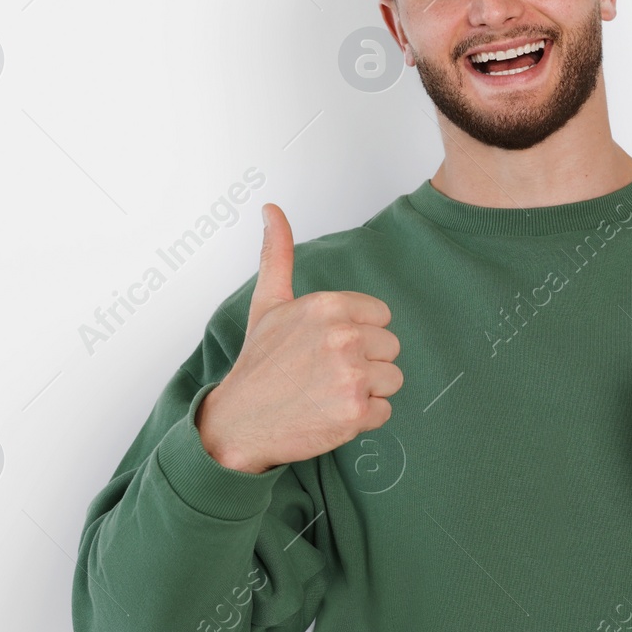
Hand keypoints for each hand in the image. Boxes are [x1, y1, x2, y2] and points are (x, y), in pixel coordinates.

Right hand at [196, 203, 402, 473]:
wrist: (238, 423)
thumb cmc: (259, 365)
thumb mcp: (268, 303)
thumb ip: (278, 254)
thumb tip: (271, 209)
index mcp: (328, 306)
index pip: (381, 316)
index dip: (359, 334)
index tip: (328, 348)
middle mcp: (342, 336)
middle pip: (391, 348)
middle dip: (366, 363)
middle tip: (326, 374)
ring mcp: (351, 375)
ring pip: (393, 380)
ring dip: (367, 391)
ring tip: (329, 393)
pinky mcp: (356, 412)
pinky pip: (385, 412)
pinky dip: (363, 419)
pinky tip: (331, 414)